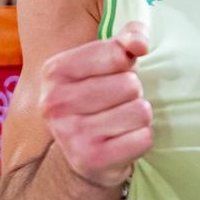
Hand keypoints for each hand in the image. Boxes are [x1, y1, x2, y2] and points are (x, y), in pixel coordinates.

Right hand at [40, 22, 152, 187]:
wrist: (82, 155)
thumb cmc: (98, 99)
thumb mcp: (105, 62)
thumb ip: (125, 39)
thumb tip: (139, 44)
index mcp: (55, 71)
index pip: (118, 54)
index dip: (127, 64)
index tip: (113, 75)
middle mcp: (56, 103)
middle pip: (131, 84)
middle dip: (133, 93)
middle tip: (116, 104)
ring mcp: (72, 134)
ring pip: (140, 111)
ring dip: (138, 117)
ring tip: (119, 123)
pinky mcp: (92, 160)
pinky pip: (144, 137)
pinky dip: (141, 139)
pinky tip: (122, 141)